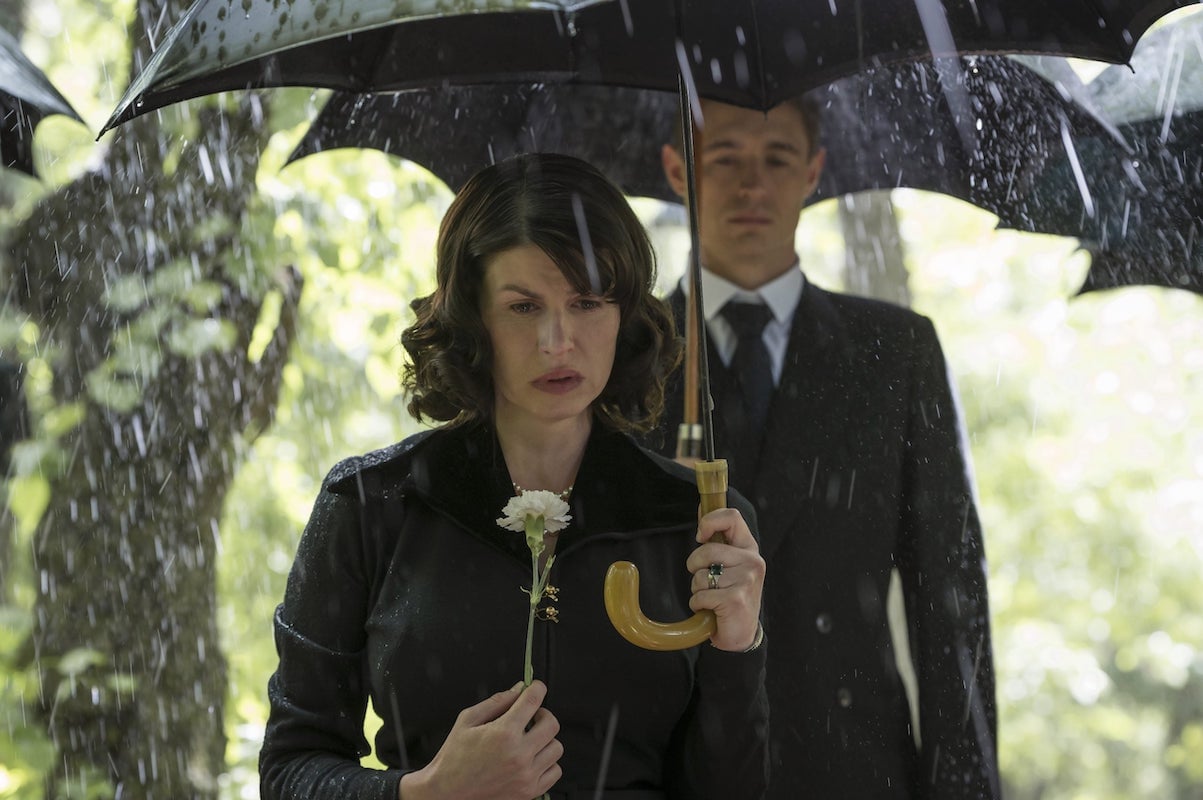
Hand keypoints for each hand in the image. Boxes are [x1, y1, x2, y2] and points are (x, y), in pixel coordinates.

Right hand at [398, 681, 561, 799]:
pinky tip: (532, 759)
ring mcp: (526, 775)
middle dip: (542, 713)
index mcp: (503, 733)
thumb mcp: (468, 720)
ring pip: (556, 747)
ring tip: (529, 740)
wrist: (446, 793)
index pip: (533, 701)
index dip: (537, 688)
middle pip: (551, 723)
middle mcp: (519, 755)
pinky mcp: (529, 791)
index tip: (536, 688)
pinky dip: (547, 763)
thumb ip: (497, 702)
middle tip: (531, 715)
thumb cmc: (454, 758)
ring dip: (545, 739)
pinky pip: (555, 771)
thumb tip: (518, 689)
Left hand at [685, 508, 765, 650]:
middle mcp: (752, 561)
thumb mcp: (728, 564)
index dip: (709, 521)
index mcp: (749, 548)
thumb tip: (701, 508)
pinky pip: (700, 595)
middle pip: (706, 550)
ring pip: (700, 575)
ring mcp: (746, 580)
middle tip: (705, 580)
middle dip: (694, 566)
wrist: (740, 633)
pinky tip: (712, 610)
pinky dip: (698, 604)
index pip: (732, 518)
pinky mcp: (735, 599)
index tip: (700, 536)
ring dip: (697, 589)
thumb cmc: (730, 595)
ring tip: (713, 598)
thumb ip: (717, 539)